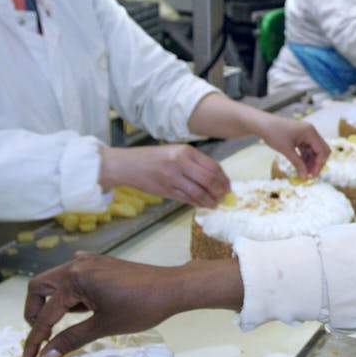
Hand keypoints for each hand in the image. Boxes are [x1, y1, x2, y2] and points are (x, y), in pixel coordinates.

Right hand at [21, 252, 241, 356]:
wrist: (173, 288)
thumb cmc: (142, 307)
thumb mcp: (103, 326)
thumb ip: (70, 339)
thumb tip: (46, 355)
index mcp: (74, 279)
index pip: (44, 315)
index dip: (34, 340)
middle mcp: (76, 265)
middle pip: (39, 289)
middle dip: (34, 314)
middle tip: (43, 337)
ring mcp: (88, 261)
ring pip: (55, 282)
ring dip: (52, 304)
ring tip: (65, 327)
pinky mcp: (99, 264)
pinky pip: (72, 278)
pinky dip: (69, 295)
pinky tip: (81, 309)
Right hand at [99, 144, 229, 207]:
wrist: (128, 164)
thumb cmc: (153, 158)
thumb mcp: (175, 152)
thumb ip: (194, 162)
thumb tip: (215, 177)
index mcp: (186, 151)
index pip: (213, 166)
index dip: (224, 179)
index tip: (228, 186)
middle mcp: (180, 163)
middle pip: (209, 180)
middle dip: (220, 191)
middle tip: (224, 197)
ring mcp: (173, 177)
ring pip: (199, 192)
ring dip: (211, 200)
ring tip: (216, 204)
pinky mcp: (165, 190)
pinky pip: (187, 199)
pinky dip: (198, 204)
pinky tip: (204, 205)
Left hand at [255, 116, 329, 176]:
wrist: (262, 124)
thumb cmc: (274, 133)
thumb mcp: (286, 150)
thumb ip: (297, 163)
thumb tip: (304, 177)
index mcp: (310, 132)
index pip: (322, 150)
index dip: (319, 164)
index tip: (313, 175)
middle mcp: (310, 132)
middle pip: (321, 150)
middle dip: (317, 162)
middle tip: (310, 175)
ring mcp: (305, 134)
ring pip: (314, 150)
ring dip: (311, 161)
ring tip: (303, 172)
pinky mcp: (300, 136)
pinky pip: (307, 148)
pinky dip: (305, 157)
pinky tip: (300, 165)